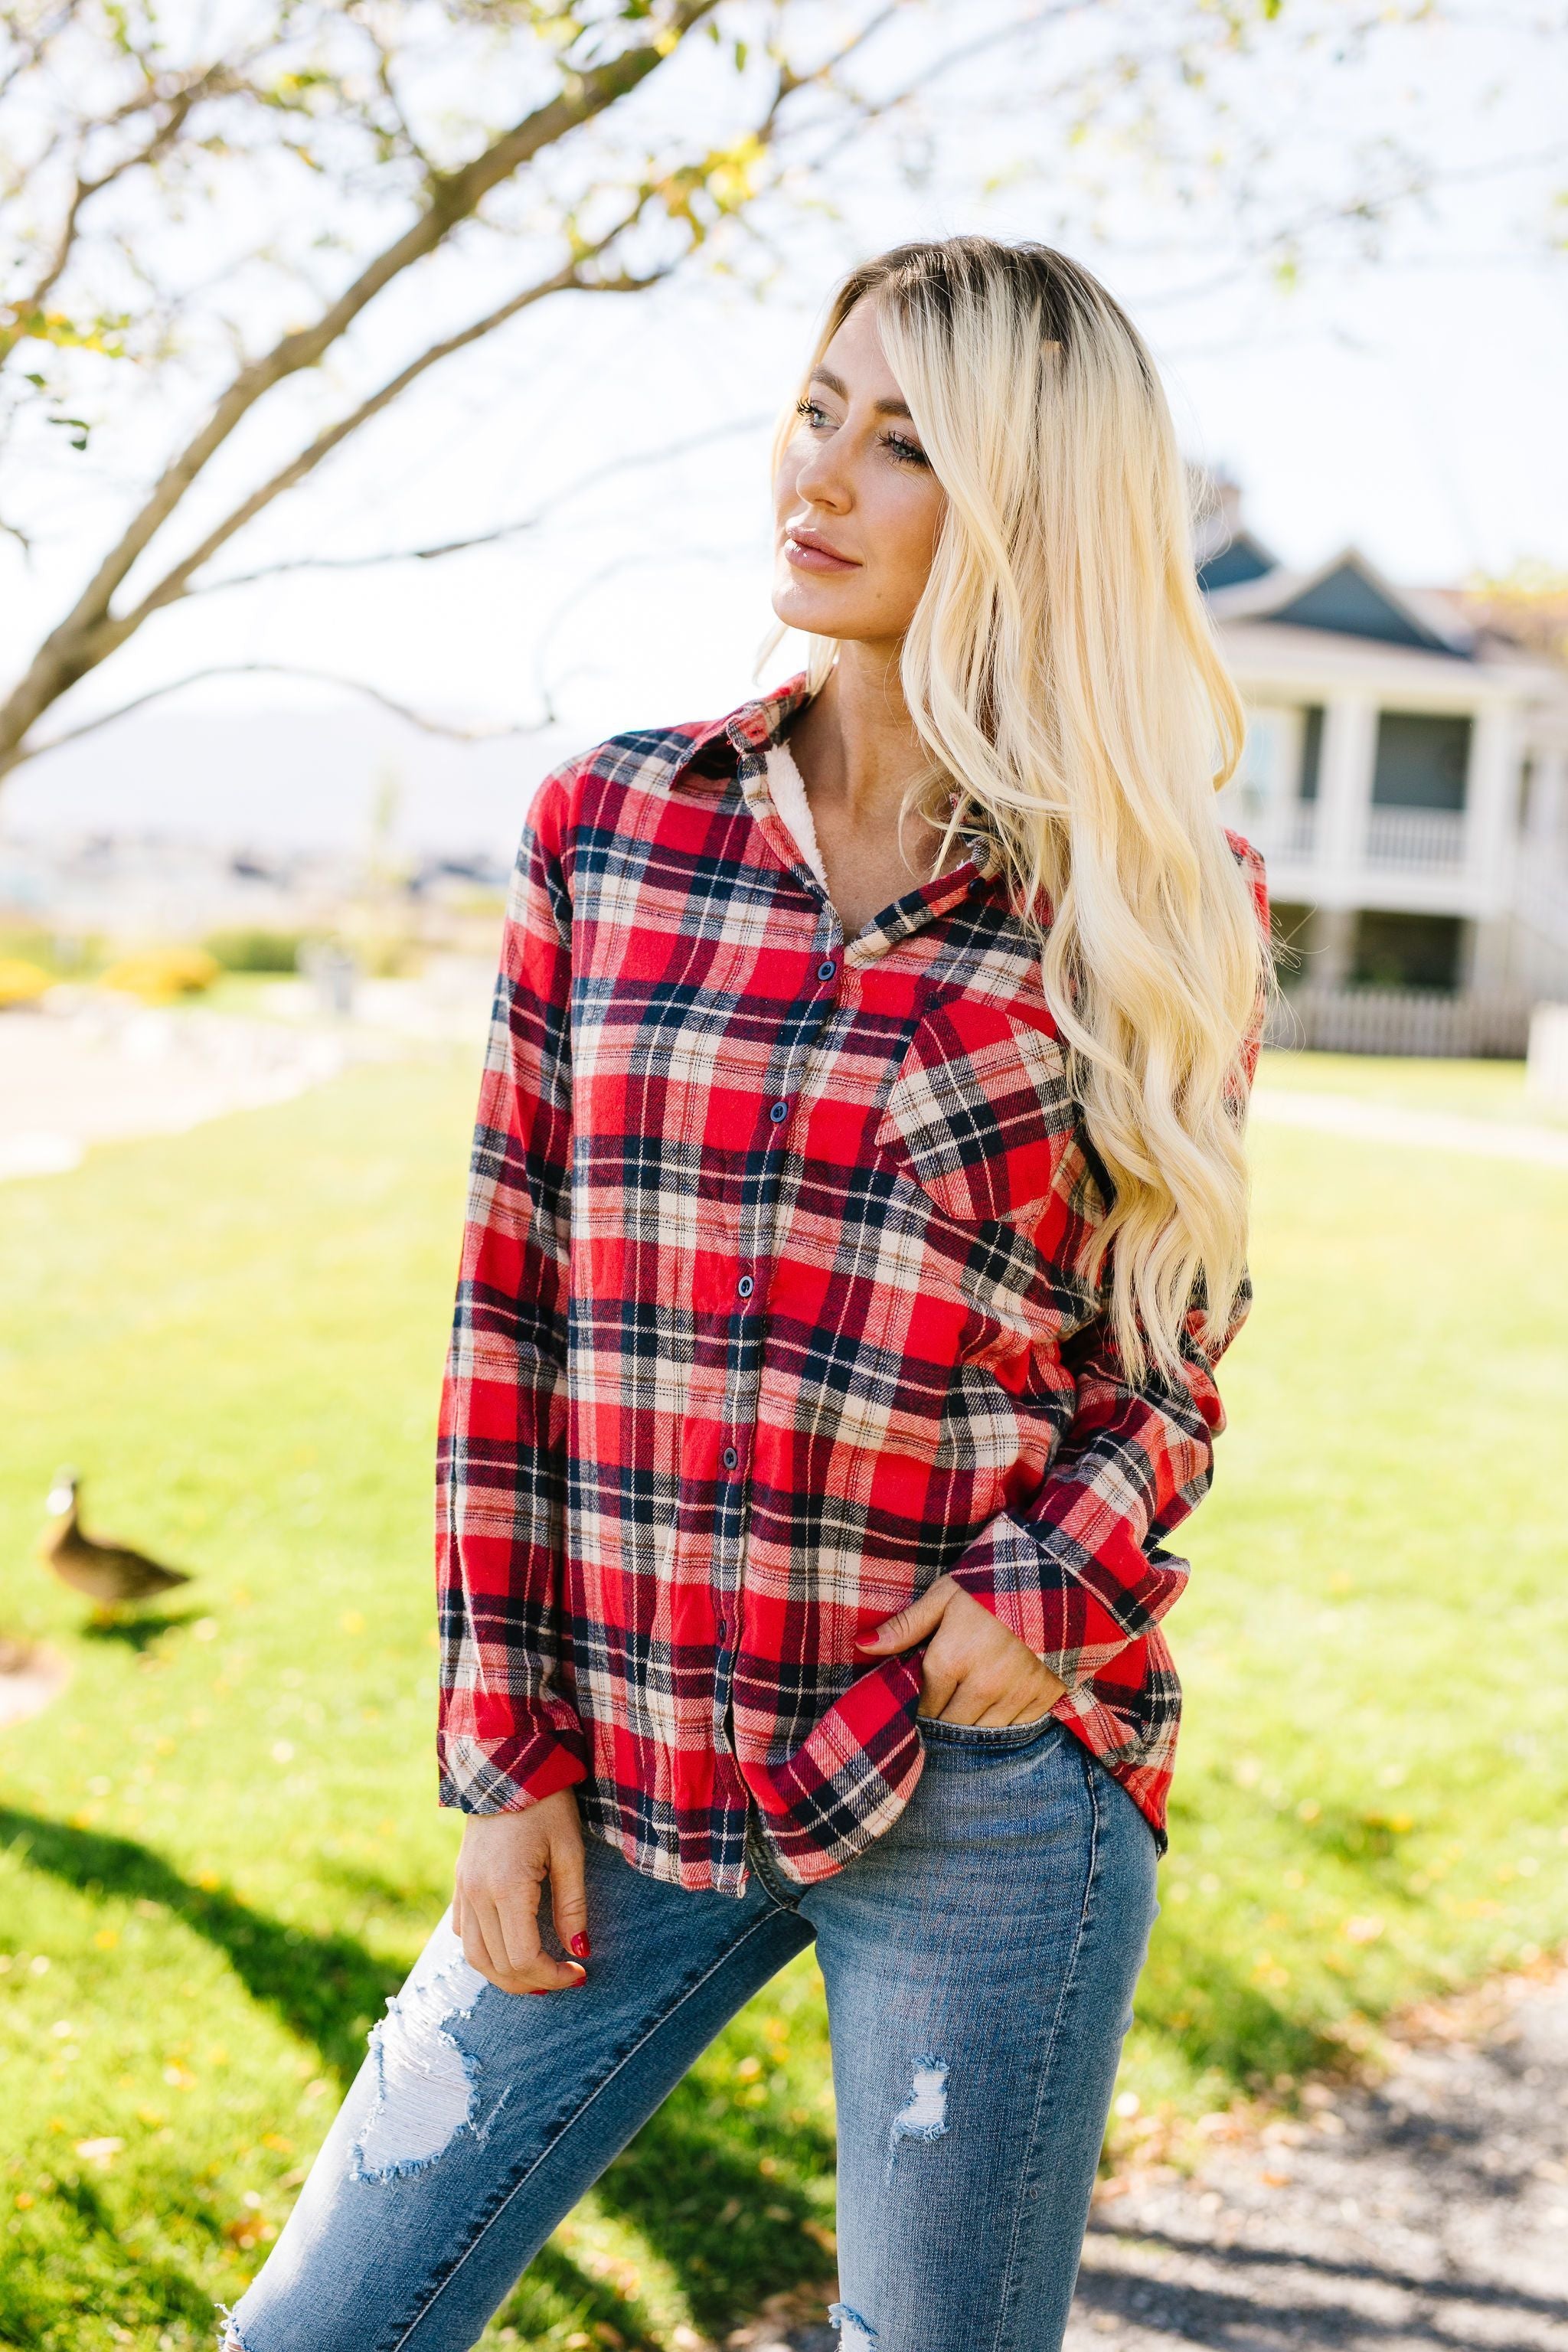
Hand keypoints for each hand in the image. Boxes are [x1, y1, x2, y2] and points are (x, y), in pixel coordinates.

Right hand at [451, 1789, 590, 1995]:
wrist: (506, 1764)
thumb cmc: (546, 1804)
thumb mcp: (570, 1851)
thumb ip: (572, 1905)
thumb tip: (579, 1950)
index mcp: (506, 1887)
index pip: (523, 1957)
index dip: (553, 1976)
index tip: (580, 1972)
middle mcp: (477, 1894)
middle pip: (498, 1965)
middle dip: (533, 1982)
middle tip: (565, 1978)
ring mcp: (463, 1888)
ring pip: (475, 1956)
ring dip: (506, 1975)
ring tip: (538, 1975)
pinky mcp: (459, 1882)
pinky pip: (464, 1933)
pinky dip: (485, 1952)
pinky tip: (510, 1948)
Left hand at [854, 1574, 1066, 1725]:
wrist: (1058, 1576)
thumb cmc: (991, 1583)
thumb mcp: (944, 1596)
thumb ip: (905, 1626)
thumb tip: (862, 1645)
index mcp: (949, 1660)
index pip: (924, 1706)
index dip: (922, 1702)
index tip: (926, 1692)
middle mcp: (981, 1686)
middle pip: (952, 1725)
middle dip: (946, 1715)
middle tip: (949, 1696)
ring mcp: (1015, 1695)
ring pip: (983, 1732)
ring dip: (976, 1720)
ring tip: (974, 1698)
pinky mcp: (1044, 1697)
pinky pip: (1017, 1727)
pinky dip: (1007, 1718)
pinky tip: (1004, 1698)